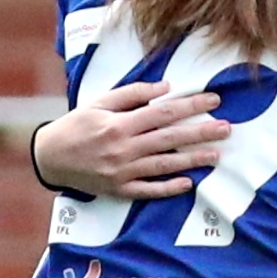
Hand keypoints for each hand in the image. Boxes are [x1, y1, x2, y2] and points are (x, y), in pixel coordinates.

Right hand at [34, 81, 227, 200]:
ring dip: (192, 160)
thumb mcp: (99, 103)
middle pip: (169, 138)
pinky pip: (149, 190)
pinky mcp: (120, 189)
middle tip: (226, 129)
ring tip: (216, 155)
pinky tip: (189, 183)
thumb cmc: (77, 125)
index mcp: (119, 124)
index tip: (214, 100)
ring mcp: (122, 171)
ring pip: (164, 165)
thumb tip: (165, 87)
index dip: (190, 106)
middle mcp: (123, 148)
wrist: (50, 157)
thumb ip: (132, 94)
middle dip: (200, 132)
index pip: (162, 113)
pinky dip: (169, 187)